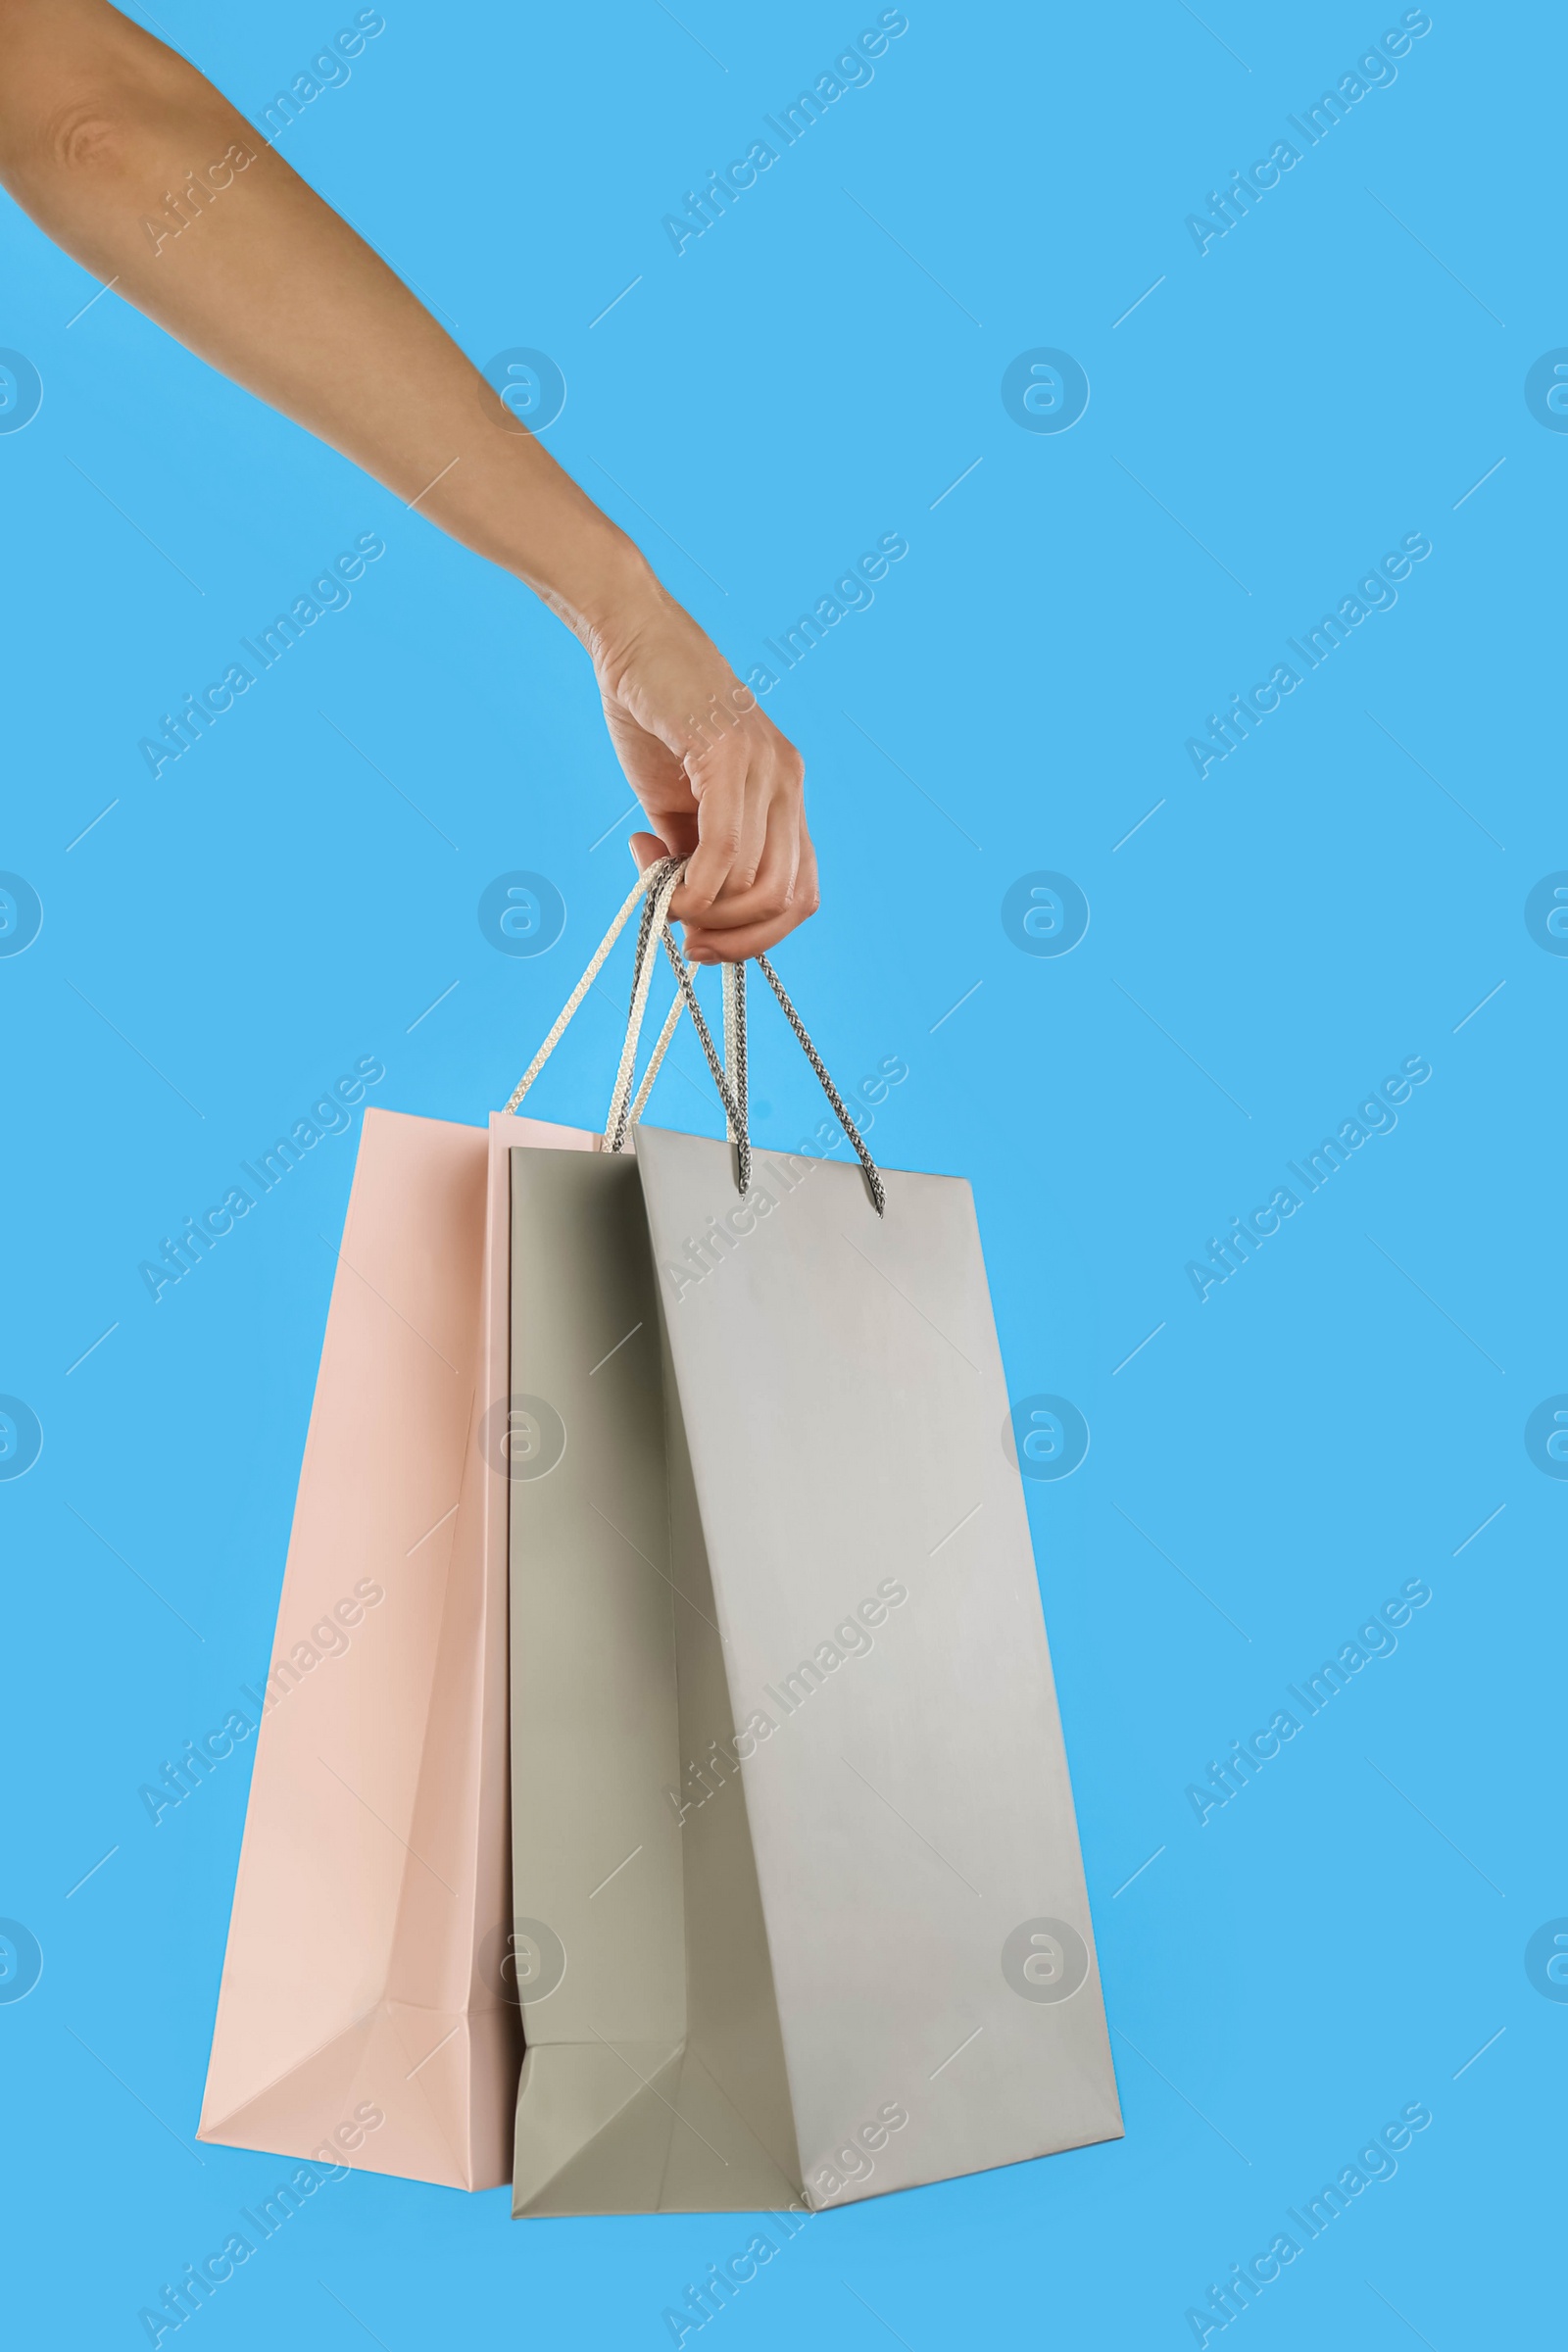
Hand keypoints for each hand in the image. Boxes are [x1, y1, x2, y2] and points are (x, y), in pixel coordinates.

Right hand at [586, 581, 817, 962]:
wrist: (632, 639)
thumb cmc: (653, 716)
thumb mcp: (677, 805)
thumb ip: (691, 855)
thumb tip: (685, 911)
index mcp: (785, 796)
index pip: (801, 894)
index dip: (757, 937)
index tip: (704, 946)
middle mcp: (790, 783)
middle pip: (788, 899)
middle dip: (734, 937)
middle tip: (682, 931)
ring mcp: (767, 768)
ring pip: (759, 882)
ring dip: (707, 912)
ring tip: (661, 894)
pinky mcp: (731, 754)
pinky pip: (728, 846)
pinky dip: (697, 884)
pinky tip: (663, 878)